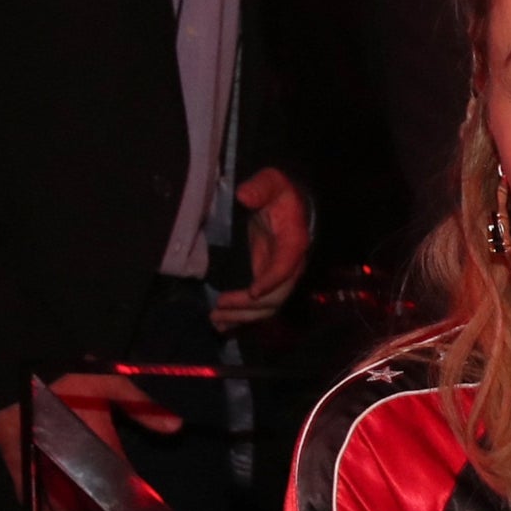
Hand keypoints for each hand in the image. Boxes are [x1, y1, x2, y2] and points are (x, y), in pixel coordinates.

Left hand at [0, 376, 183, 510]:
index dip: (123, 491)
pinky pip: (29, 490)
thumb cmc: (67, 377)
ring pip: (58, 494)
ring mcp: (45, 459)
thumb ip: (140, 406)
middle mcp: (72, 453)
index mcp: (97, 438)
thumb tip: (178, 426)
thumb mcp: (110, 385)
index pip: (113, 471)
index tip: (134, 509)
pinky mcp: (21, 461)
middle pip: (85, 489)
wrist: (19, 373)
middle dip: (94, 508)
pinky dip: (38, 508)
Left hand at [210, 168, 312, 328]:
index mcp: (294, 242)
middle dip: (249, 306)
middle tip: (219, 307)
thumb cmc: (277, 193)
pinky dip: (243, 318)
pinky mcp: (269, 281)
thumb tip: (244, 195)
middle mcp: (291, 265)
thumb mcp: (271, 183)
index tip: (251, 291)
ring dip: (244, 317)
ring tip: (216, 320)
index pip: (287, 266)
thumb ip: (260, 188)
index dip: (271, 280)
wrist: (287, 203)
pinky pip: (261, 306)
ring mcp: (280, 276)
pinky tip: (224, 327)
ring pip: (269, 306)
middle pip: (277, 295)